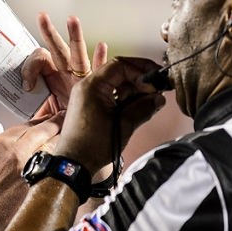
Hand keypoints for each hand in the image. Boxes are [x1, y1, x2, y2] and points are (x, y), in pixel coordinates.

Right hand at [0, 101, 62, 230]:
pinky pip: (56, 170)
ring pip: (55, 148)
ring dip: (63, 141)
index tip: (51, 118)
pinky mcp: (37, 186)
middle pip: (48, 131)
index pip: (32, 124)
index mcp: (4, 143)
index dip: (44, 119)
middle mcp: (19, 154)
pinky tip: (67, 162)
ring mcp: (30, 171)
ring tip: (71, 138)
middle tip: (67, 121)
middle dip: (59, 123)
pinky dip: (62, 163)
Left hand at [23, 13, 107, 115]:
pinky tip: (101, 48)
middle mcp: (66, 74)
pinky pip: (100, 71)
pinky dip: (101, 61)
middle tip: (42, 17)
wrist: (76, 137)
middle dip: (50, 32)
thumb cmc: (58, 124)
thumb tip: (20, 108)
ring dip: (75, 36)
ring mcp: (82, 78)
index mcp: (51, 77)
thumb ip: (31, 110)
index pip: (40, 61)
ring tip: (72, 20)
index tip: (27, 85)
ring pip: (78, 54)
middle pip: (57, 49)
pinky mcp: (95, 86)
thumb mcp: (40, 117)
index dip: (31, 68)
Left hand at [52, 57, 165, 173]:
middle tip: (156, 90)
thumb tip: (158, 98)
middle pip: (118, 73)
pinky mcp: (90, 107)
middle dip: (139, 80)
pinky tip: (137, 107)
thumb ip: (143, 108)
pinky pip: (110, 95)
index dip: (141, 70)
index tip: (156, 79)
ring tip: (149, 101)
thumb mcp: (123, 125)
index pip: (120, 65)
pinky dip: (124, 99)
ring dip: (133, 91)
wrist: (73, 165)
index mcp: (92, 86)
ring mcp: (87, 97)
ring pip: (115, 84)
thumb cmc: (91, 147)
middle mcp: (87, 87)